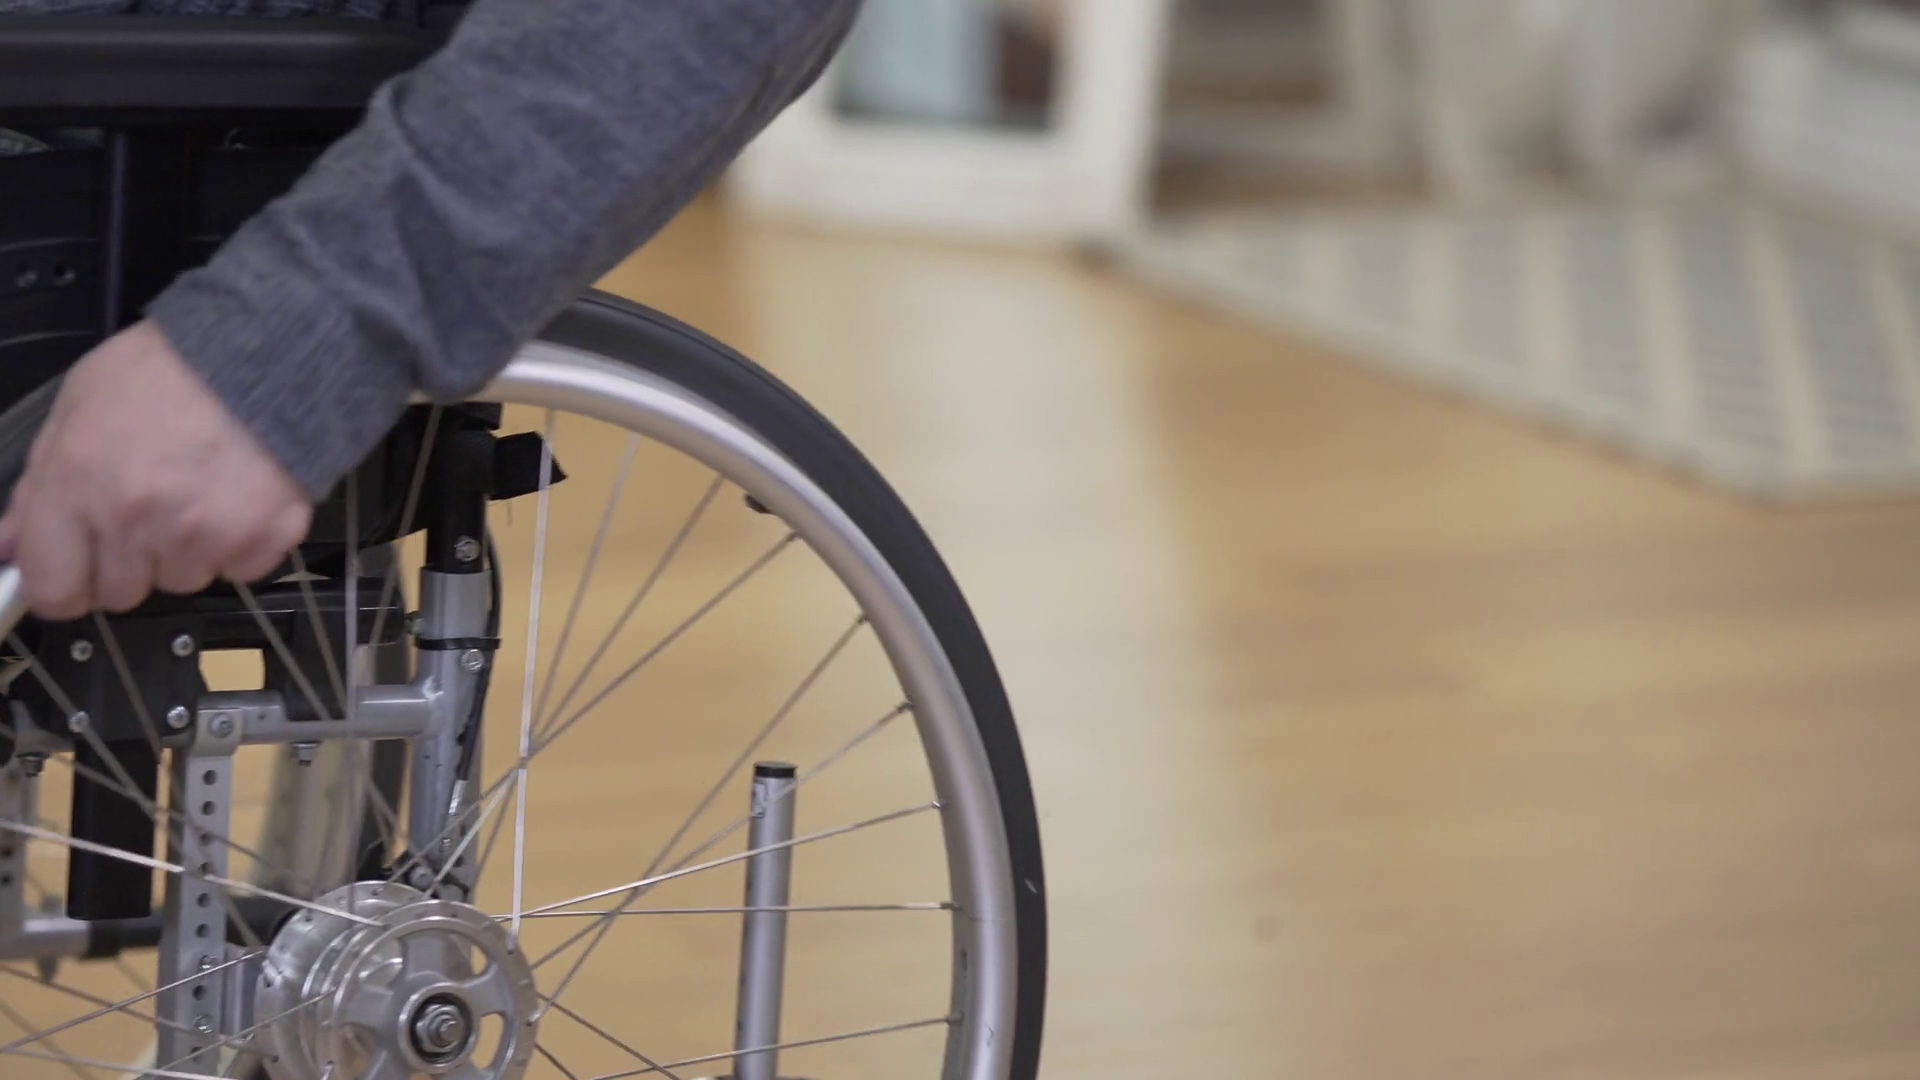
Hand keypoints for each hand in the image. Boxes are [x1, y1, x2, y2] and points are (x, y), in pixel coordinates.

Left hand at [0, 321, 311, 618]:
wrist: (261, 351)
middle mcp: (137, 521)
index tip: (77, 569)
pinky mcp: (265, 538)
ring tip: (200, 492)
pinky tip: (238, 497)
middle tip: (148, 511)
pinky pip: (240, 569)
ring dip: (186, 550)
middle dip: (128, 561)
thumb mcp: (77, 408)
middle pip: (121, 594)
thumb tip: (9, 547)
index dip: (63, 584)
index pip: (54, 591)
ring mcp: (205, 536)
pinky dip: (239, 543)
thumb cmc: (163, 372)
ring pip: (183, 580)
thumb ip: (39, 486)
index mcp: (78, 487)